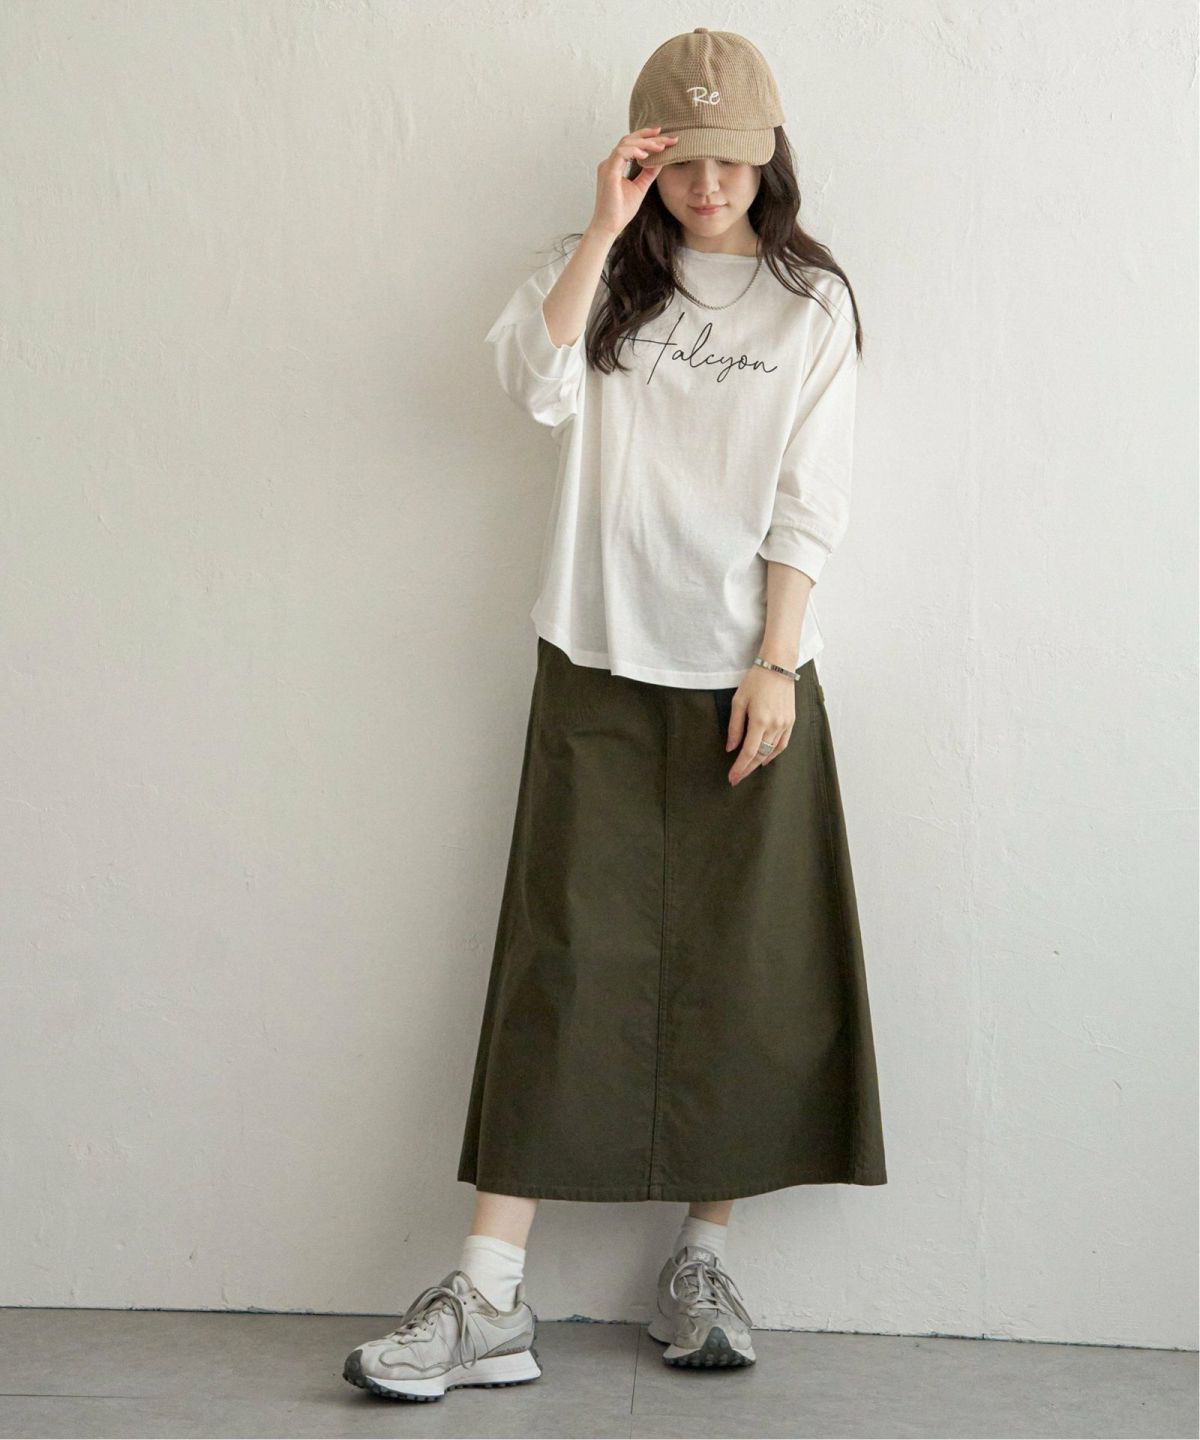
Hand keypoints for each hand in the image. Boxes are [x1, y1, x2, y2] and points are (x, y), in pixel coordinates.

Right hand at [587, 126, 678, 240]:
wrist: (609, 227)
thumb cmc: (620, 211)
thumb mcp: (640, 187)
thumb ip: (648, 173)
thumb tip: (661, 159)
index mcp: (616, 165)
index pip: (632, 145)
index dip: (648, 138)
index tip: (665, 138)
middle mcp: (610, 162)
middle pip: (630, 139)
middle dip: (650, 136)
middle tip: (668, 138)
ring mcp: (608, 166)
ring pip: (626, 143)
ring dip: (645, 143)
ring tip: (661, 147)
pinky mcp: (608, 172)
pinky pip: (621, 153)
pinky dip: (634, 151)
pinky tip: (646, 155)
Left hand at [723, 666, 795, 785]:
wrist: (778, 666)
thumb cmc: (755, 681)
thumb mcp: (738, 702)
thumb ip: (735, 727)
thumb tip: (731, 748)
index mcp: (759, 721)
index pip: (748, 752)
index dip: (740, 767)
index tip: (732, 778)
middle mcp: (774, 725)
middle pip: (760, 755)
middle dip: (747, 769)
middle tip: (736, 779)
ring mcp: (785, 724)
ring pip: (771, 752)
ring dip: (759, 763)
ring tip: (748, 770)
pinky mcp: (791, 721)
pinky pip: (782, 744)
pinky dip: (774, 754)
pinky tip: (765, 759)